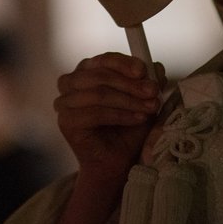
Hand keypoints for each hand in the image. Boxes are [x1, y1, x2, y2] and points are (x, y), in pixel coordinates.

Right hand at [54, 52, 164, 180]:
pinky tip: (137, 119)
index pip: (103, 60)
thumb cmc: (126, 130)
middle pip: (100, 75)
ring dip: (128, 100)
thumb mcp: (142, 102)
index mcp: (86, 71)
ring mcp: (65, 102)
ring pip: (99, 93)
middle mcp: (71, 83)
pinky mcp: (66, 121)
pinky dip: (120, 115)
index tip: (143, 71)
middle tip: (153, 92)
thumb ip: (148, 83)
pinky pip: (95, 113)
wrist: (115, 163)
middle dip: (130, 84)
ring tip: (149, 108)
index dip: (124, 63)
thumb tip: (157, 67)